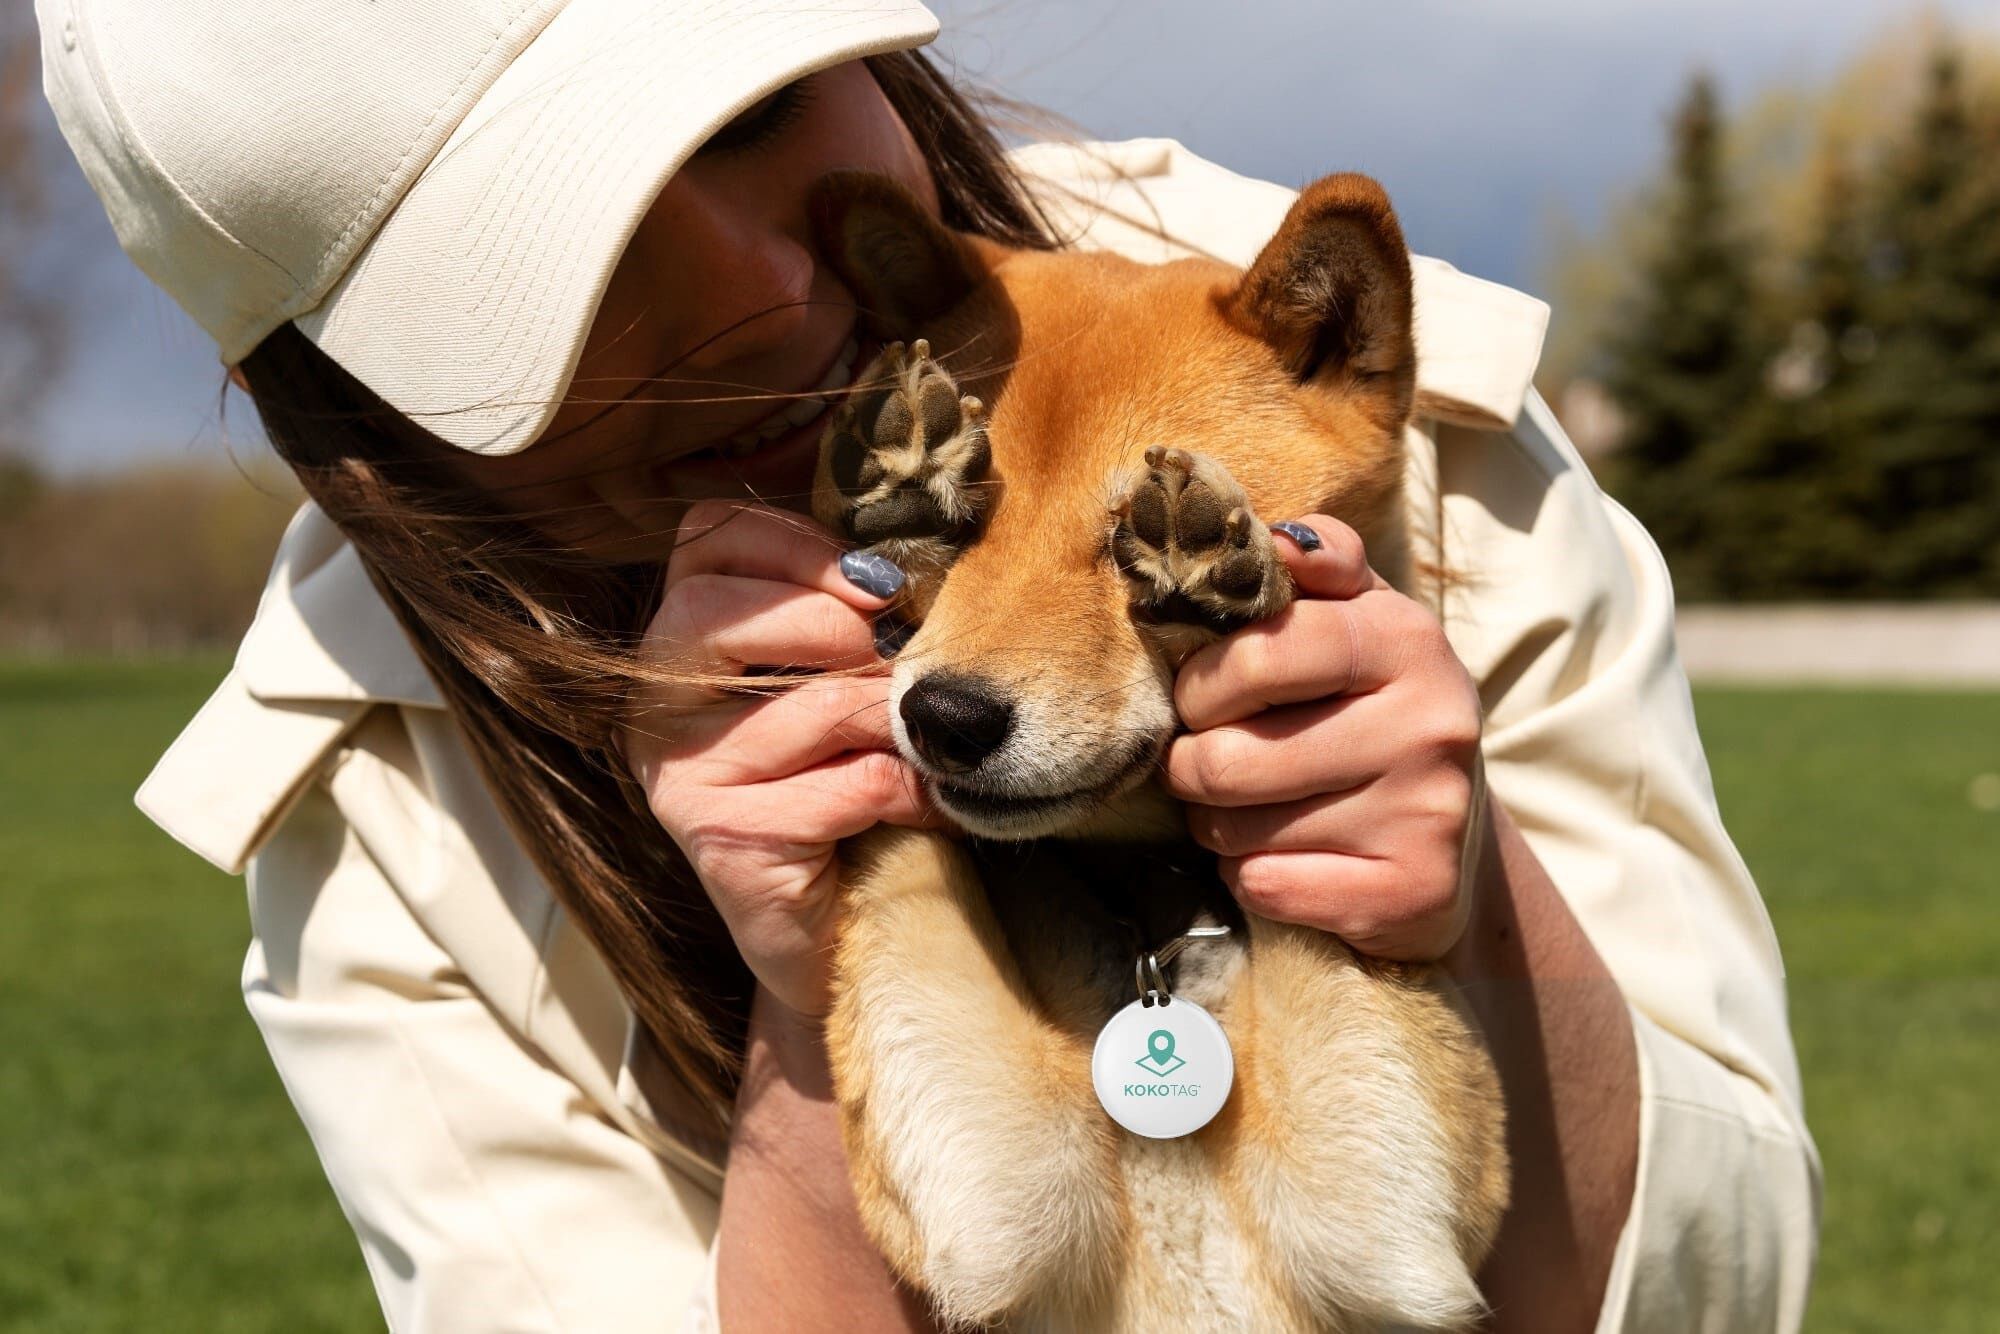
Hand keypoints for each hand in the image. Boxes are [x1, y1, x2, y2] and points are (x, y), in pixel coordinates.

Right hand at [620, 502, 934, 1017]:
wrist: (832, 929)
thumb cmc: (835, 780)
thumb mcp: (825, 676)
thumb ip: (836, 608)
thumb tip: (899, 563)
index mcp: (673, 640)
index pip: (704, 539)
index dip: (796, 544)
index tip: (874, 583)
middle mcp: (653, 703)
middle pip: (713, 611)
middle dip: (831, 623)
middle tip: (895, 655)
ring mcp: (679, 777)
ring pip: (809, 705)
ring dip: (890, 719)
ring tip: (921, 741)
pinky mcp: (727, 843)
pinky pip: (847, 787)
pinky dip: (907, 790)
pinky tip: (923, 804)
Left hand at [1164, 516, 1485, 960]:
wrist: (1453, 837)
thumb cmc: (1372, 709)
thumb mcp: (1360, 619)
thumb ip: (1321, 565)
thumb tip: (1278, 538)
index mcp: (1408, 639)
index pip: (1260, 652)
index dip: (1201, 682)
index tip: (1196, 696)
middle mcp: (1431, 725)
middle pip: (1233, 756)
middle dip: (1191, 764)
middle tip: (1200, 760)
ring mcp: (1427, 814)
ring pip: (1239, 828)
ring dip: (1216, 823)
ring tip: (1244, 806)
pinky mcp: (1414, 892)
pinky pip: (1267, 885)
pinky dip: (1250, 876)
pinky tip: (1280, 857)